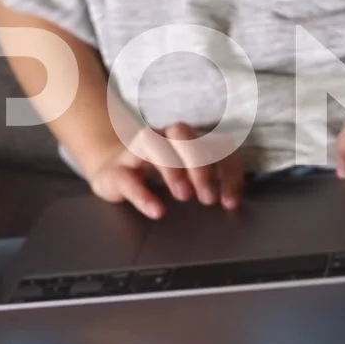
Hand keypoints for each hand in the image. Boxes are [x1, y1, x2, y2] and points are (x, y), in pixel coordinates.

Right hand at [81, 122, 246, 219]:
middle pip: (182, 132)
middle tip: (208, 198)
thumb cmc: (159, 173)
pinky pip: (126, 177)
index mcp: (186, 138)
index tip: (230, 202)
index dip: (227, 171)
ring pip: (151, 142)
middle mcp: (161, 137)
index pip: (212, 143)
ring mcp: (135, 150)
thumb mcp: (189, 176)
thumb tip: (232, 200)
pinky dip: (142, 195)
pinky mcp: (115, 171)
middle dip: (200, 163)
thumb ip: (211, 182)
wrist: (113, 171)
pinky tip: (157, 211)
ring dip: (172, 168)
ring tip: (185, 197)